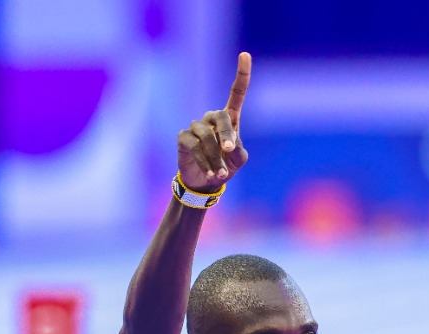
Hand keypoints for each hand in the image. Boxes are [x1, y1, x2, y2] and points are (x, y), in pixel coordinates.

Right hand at [177, 52, 250, 192]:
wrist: (205, 183)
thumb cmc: (225, 167)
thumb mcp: (238, 160)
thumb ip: (238, 151)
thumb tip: (227, 146)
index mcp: (229, 119)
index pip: (236, 93)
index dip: (241, 74)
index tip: (244, 55)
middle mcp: (212, 118)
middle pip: (221, 117)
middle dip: (227, 135)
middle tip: (230, 150)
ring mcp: (196, 127)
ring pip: (207, 137)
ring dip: (215, 157)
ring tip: (220, 174)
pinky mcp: (184, 137)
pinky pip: (195, 146)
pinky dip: (204, 161)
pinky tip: (210, 173)